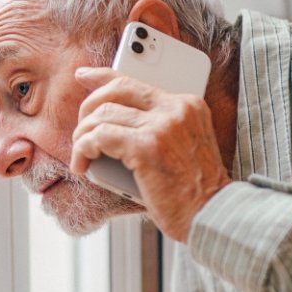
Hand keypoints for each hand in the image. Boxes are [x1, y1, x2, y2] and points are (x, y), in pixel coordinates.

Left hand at [70, 66, 231, 242]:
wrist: (211, 215)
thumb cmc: (192, 192)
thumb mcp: (183, 148)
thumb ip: (158, 129)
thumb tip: (112, 123)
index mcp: (187, 105)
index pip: (135, 81)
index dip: (102, 76)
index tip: (83, 76)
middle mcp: (176, 109)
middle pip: (114, 91)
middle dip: (87, 110)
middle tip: (81, 134)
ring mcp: (162, 126)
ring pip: (102, 114)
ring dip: (82, 136)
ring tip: (82, 156)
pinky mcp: (147, 147)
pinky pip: (99, 137)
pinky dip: (83, 150)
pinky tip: (83, 166)